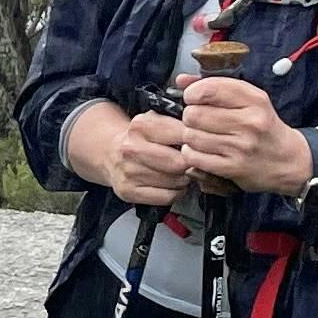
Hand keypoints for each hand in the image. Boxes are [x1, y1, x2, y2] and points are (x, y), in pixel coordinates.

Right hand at [71, 98, 194, 210]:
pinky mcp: (128, 191)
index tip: (200, 145)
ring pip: (176, 182)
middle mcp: (131, 148)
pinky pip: (167, 197)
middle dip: (191, 164)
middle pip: (180, 163)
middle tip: (190, 161)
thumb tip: (207, 135)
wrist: (110, 153)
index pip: (184, 136)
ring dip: (184, 179)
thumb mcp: (158, 121)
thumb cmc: (141, 138)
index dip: (198, 143)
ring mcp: (129, 172)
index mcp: (142, 126)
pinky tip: (171, 185)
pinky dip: (175, 193)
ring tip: (179, 172)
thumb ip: (180, 124)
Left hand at [175, 75, 308, 194]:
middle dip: (190, 116)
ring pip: (191, 136)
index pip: (210, 89)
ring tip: (201, 136)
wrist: (287, 160)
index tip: (193, 98)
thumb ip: (214, 86)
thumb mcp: (248, 100)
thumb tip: (180, 80)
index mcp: (255, 100)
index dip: (192, 93)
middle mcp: (250, 122)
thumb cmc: (262, 127)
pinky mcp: (233, 167)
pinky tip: (201, 150)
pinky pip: (194, 157)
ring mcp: (241, 146)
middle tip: (198, 120)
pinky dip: (191, 153)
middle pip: (195, 114)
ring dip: (190, 136)